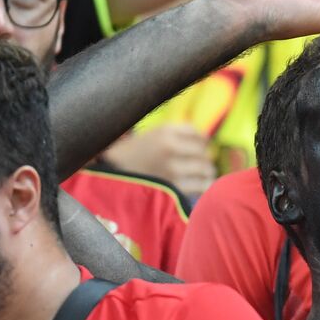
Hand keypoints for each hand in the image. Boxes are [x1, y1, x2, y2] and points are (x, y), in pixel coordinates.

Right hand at [103, 125, 217, 198]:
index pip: (199, 135)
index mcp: (165, 131)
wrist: (110, 176)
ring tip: (203, 174)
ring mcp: (172, 169)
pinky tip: (199, 186)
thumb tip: (208, 139)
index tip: (200, 147)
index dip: (202, 142)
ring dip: (207, 172)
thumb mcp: (153, 134)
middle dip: (205, 158)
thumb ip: (180, 132)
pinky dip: (204, 186)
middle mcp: (170, 148)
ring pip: (205, 169)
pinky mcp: (173, 188)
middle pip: (204, 152)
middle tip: (201, 163)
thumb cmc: (134, 154)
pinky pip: (201, 186)